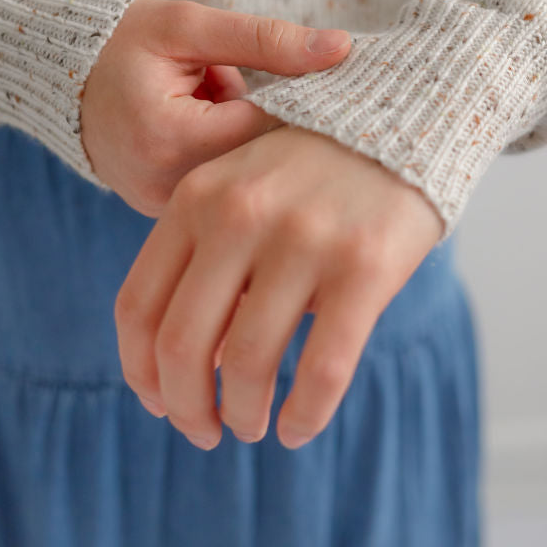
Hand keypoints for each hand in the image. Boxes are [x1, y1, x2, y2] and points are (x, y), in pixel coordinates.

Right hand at [79, 0, 350, 215]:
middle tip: (295, 94)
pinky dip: (233, 163)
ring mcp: (161, 209)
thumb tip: (341, 48)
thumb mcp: (191, 26)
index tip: (321, 84)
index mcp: (172, 139)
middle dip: (280, 129)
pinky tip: (231, 132)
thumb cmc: (124, 41)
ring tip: (236, 108)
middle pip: (261, 169)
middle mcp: (165, 188)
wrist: (59, 76)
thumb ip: (266, 38)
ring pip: (244, 187)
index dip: (301, 105)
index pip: (269, 132)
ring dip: (256, 151)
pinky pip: (219, 196)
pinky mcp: (163, 215)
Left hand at [114, 122, 444, 448]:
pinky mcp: (365, 265)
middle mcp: (241, 215)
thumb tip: (192, 368)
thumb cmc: (316, 168)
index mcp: (197, 197)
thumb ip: (208, 257)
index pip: (139, 307)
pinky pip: (323, 368)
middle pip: (182, 347)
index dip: (141, 374)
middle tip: (206, 432)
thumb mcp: (243, 186)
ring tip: (255, 427)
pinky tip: (298, 429)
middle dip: (187, 408)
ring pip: (250, 364)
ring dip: (245, 415)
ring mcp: (303, 239)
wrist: (407, 115)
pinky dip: (305, 416)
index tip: (159, 405)